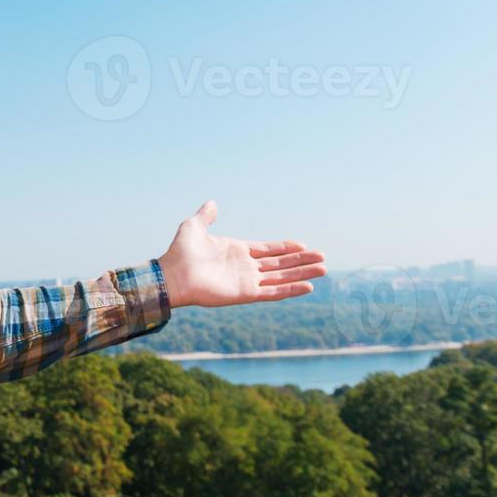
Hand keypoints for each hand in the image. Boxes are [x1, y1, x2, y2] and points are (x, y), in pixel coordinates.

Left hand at [159, 201, 325, 308]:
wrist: (173, 274)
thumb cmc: (181, 252)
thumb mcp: (194, 226)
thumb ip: (206, 216)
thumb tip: (211, 202)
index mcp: (237, 251)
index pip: (268, 250)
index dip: (285, 248)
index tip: (303, 245)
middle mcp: (245, 267)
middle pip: (280, 263)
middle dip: (301, 260)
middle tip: (323, 257)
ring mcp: (247, 281)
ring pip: (282, 277)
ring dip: (302, 273)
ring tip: (323, 269)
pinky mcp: (246, 293)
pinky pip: (273, 292)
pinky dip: (290, 289)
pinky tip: (307, 286)